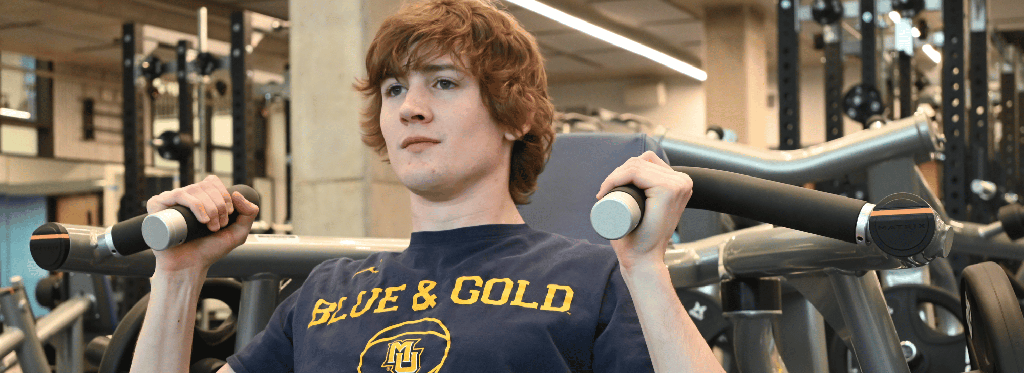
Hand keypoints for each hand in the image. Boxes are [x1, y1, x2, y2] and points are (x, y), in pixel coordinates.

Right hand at [145, 175, 258, 272]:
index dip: (224, 195)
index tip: (229, 215)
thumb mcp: (238, 233)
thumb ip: (249, 213)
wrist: (189, 266)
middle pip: (206, 185)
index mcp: (198, 198)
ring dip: (210, 208)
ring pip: (195, 189)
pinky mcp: (157, 206)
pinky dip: (196, 204)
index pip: (212, 182)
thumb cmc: (208, 250)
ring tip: (211, 227)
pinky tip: (202, 220)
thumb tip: (237, 194)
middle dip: (219, 205)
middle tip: (218, 226)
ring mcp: (170, 201)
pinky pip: (179, 195)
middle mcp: (184, 197)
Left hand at [595, 151, 692, 268]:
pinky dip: (618, 176)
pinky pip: (636, 172)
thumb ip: (647, 202)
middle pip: (641, 161)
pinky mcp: (669, 189)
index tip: (606, 191)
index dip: (622, 171)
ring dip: (614, 174)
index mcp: (680, 183)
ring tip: (604, 193)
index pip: (647, 162)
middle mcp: (683, 180)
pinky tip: (608, 187)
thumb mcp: (648, 212)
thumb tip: (633, 191)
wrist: (644, 260)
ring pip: (636, 165)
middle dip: (616, 173)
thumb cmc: (640, 238)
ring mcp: (678, 184)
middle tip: (603, 194)